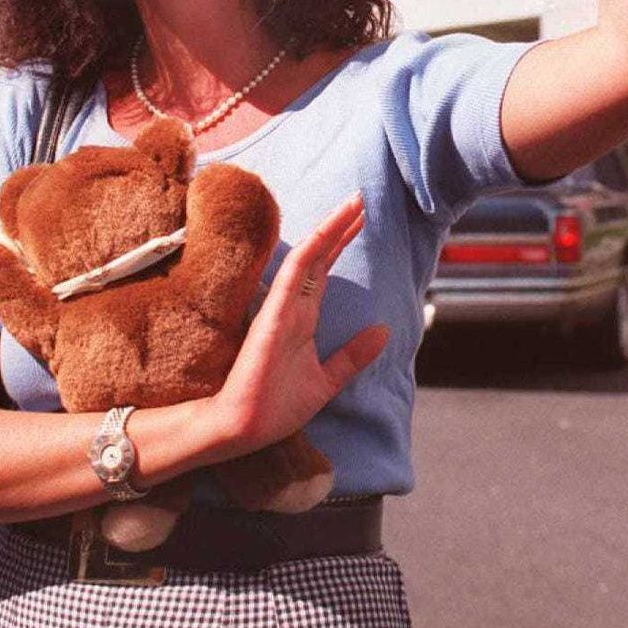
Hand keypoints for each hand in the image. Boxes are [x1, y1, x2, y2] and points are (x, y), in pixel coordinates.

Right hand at [212, 193, 388, 455]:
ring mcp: (282, 308)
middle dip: (340, 227)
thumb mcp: (326, 381)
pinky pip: (293, 278)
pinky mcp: (274, 318)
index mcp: (303, 317)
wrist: (242, 429)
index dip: (342, 243)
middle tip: (361, 198)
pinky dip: (310, 254)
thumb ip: (352, 356)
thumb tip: (385, 331)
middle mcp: (292, 306)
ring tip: (352, 205)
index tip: (361, 219)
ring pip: (309, 258)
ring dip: (331, 230)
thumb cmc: (275, 407)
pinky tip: (326, 235)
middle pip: (320, 256)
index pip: (325, 270)